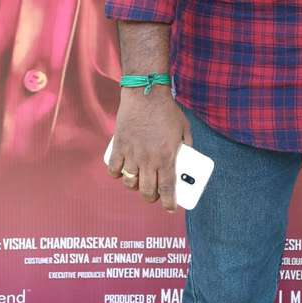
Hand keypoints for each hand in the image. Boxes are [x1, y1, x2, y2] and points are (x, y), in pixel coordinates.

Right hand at [107, 85, 191, 211]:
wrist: (146, 94)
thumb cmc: (167, 110)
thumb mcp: (184, 128)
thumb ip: (186, 145)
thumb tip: (187, 157)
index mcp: (166, 157)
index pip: (167, 189)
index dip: (168, 203)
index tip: (170, 208)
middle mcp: (149, 160)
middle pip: (147, 191)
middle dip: (151, 197)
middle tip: (154, 193)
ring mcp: (132, 154)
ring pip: (130, 183)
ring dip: (135, 186)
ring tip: (139, 181)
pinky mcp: (119, 146)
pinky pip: (114, 169)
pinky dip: (117, 174)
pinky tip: (122, 171)